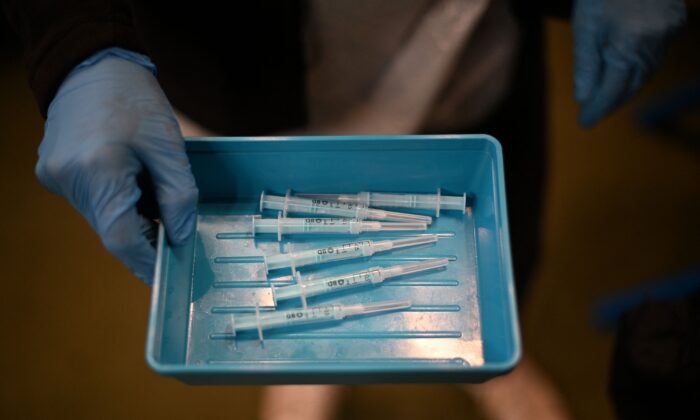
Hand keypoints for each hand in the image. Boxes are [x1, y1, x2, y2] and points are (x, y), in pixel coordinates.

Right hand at [36, 48, 197, 282]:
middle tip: (172, 238)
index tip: (168, 274)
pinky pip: (91, 202)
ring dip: (131, 219)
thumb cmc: (133, 99)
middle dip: (144, 239)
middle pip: (110, 230)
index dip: (147, 261)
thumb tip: (180, 236)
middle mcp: (68, 180)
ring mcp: (56, 178)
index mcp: (97, 172)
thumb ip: (179, 196)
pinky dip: (116, 203)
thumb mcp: (169, 146)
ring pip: (101, 218)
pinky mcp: (54, 173)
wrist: (91, 65)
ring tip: (155, 199)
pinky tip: (133, 185)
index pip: (122, 238)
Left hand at [573, 0, 685, 126]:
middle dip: (612, 101)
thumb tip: (584, 98)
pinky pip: (654, 55)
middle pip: (632, 83)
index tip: (585, 123)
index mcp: (629, 44)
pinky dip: (636, 68)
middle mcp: (654, 41)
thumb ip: (586, 64)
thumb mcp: (585, 26)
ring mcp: (668, 32)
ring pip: (645, 71)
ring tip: (604, 100)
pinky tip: (623, 74)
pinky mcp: (674, 23)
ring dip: (625, 87)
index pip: (613, 88)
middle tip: (592, 115)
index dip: (599, 108)